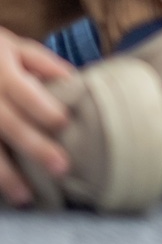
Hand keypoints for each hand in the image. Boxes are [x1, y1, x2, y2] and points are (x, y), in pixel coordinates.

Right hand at [0, 29, 75, 204]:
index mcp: (1, 71)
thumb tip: (73, 80)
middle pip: (8, 124)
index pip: (24, 93)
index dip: (43, 108)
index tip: (65, 124)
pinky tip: (1, 196)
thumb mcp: (15, 46)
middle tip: (61, 168)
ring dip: (5, 175)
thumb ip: (42, 62)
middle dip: (33, 147)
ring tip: (25, 197)